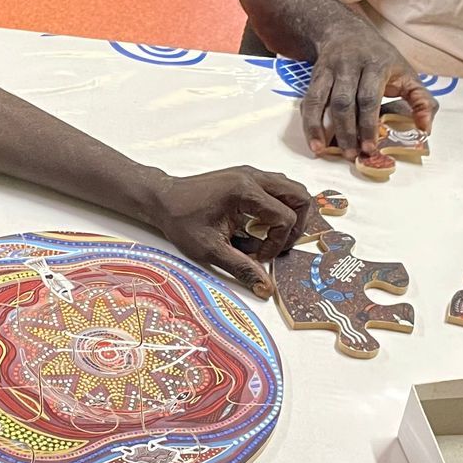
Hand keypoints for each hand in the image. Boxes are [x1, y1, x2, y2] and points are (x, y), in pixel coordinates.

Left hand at [144, 167, 313, 296]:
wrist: (163, 199)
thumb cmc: (181, 220)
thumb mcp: (209, 249)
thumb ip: (240, 268)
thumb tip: (266, 288)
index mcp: (245, 192)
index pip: (284, 217)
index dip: (277, 243)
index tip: (258, 257)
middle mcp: (253, 177)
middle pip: (300, 197)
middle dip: (297, 226)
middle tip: (279, 245)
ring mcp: (251, 174)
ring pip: (292, 190)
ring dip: (291, 215)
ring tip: (272, 236)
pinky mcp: (248, 177)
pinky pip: (279, 188)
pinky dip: (280, 207)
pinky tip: (260, 225)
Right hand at [299, 24, 436, 158]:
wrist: (346, 31)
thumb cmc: (382, 59)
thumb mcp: (407, 73)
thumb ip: (422, 100)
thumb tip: (424, 128)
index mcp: (376, 64)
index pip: (369, 97)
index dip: (368, 124)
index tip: (370, 148)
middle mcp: (350, 65)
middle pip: (344, 101)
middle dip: (347, 131)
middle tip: (351, 155)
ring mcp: (330, 69)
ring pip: (323, 101)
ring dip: (322, 128)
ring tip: (325, 152)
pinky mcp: (315, 75)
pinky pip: (309, 100)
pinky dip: (309, 123)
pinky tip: (314, 143)